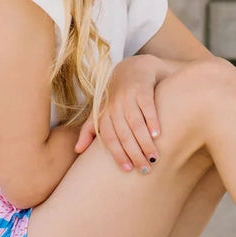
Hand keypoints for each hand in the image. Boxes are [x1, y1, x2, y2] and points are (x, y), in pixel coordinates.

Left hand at [74, 55, 161, 171]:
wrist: (134, 67)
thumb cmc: (116, 96)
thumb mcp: (101, 111)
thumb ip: (89, 130)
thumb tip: (77, 150)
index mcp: (104, 114)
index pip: (109, 138)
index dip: (118, 154)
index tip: (128, 169)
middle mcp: (114, 105)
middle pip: (123, 133)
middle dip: (133, 153)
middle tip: (145, 169)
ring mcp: (128, 96)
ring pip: (135, 123)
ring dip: (144, 142)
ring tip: (153, 158)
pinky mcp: (143, 88)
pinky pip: (147, 106)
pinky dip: (152, 120)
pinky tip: (158, 135)